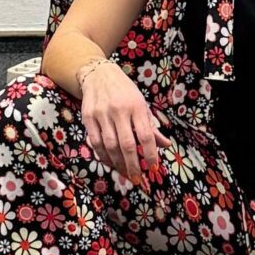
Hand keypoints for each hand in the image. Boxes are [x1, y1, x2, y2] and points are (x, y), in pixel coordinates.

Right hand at [75, 58, 160, 186]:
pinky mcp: (88, 117)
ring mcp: (101, 114)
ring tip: (125, 173)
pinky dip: (103, 156)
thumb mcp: (142, 105)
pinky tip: (110, 163)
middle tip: (137, 179)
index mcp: (136, 106)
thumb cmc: (125, 92)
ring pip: (110, 146)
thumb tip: (166, 145)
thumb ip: (152, 126)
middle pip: (127, 144)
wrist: (99, 74)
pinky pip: (95, 142)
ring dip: (118, 164)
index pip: (146, 135)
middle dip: (133, 165)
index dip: (151, 154)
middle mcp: (119, 110)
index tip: (153, 168)